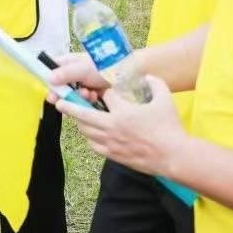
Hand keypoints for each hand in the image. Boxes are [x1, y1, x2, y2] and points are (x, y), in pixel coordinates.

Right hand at [43, 51, 108, 103]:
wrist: (126, 74)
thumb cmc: (104, 66)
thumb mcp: (83, 68)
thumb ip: (66, 73)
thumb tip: (49, 79)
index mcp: (70, 62)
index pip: (52, 70)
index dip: (49, 81)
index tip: (50, 94)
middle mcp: (74, 73)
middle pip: (61, 86)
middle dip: (64, 94)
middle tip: (62, 101)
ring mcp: (83, 83)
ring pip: (72, 95)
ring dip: (78, 98)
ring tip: (87, 94)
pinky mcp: (92, 93)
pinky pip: (84, 101)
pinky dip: (88, 101)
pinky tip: (94, 97)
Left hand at [53, 75, 186, 174]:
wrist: (173, 156)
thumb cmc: (169, 127)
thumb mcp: (165, 98)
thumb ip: (154, 82)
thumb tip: (146, 76)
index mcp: (123, 111)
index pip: (105, 96)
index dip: (105, 92)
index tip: (107, 90)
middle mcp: (112, 127)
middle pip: (84, 115)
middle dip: (70, 107)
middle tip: (59, 102)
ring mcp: (111, 143)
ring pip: (86, 131)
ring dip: (80, 122)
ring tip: (75, 116)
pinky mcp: (113, 155)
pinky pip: (93, 145)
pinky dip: (90, 138)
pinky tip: (91, 134)